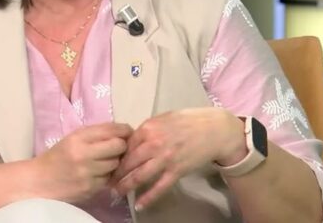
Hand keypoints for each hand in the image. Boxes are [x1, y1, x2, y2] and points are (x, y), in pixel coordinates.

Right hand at [29, 122, 132, 202]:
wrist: (39, 181)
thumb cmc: (58, 156)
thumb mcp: (74, 138)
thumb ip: (97, 133)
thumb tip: (123, 131)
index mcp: (79, 138)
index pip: (111, 129)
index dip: (124, 130)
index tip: (127, 132)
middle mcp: (84, 154)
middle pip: (118, 146)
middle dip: (122, 146)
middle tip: (118, 148)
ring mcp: (87, 174)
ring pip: (116, 164)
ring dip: (115, 162)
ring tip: (106, 161)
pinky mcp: (90, 189)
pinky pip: (109, 179)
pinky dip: (107, 176)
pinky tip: (98, 174)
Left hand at [110, 108, 246, 209]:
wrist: (214, 130)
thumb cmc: (189, 121)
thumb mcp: (164, 118)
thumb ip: (148, 129)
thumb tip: (132, 140)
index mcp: (149, 128)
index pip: (125, 145)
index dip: (115, 156)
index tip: (108, 164)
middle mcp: (154, 143)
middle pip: (128, 162)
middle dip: (116, 174)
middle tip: (107, 182)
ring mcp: (165, 159)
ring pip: (139, 176)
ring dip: (125, 186)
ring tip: (116, 193)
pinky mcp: (176, 171)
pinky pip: (159, 187)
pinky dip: (148, 197)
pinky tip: (139, 205)